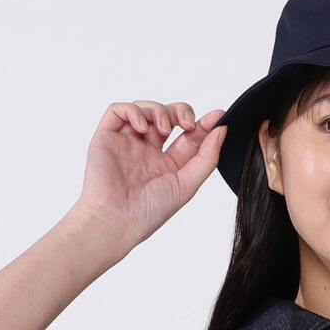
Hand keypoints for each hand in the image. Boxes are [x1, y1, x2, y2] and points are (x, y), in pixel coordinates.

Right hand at [73, 100, 227, 245]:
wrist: (118, 219)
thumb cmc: (150, 211)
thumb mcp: (187, 185)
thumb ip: (206, 158)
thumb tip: (221, 130)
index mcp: (167, 165)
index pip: (187, 136)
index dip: (202, 123)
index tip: (217, 116)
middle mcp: (148, 152)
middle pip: (168, 117)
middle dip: (180, 112)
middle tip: (187, 123)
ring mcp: (127, 142)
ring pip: (145, 109)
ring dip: (159, 111)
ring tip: (163, 129)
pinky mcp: (107, 136)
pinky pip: (118, 110)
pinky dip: (133, 111)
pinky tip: (142, 126)